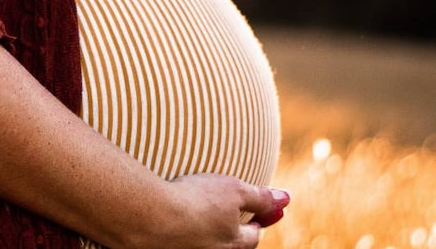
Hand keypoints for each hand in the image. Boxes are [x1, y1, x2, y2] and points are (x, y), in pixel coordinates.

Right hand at [149, 174, 289, 248]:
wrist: (149, 216)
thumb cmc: (195, 201)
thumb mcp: (234, 192)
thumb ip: (261, 197)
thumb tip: (287, 198)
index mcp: (233, 242)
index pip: (253, 236)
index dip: (258, 221)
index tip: (259, 213)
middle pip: (230, 244)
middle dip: (233, 231)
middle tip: (231, 218)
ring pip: (204, 243)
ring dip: (206, 230)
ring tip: (200, 215)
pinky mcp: (162, 246)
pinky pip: (179, 239)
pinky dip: (181, 229)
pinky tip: (172, 214)